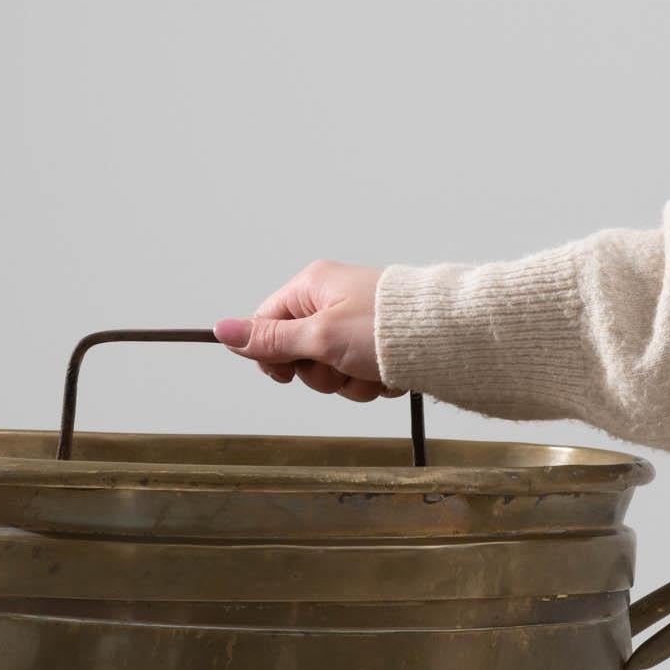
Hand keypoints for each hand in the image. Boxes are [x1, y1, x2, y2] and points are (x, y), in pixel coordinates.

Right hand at [214, 261, 400, 400]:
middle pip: (299, 353)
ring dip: (350, 382)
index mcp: (312, 287)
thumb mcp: (319, 337)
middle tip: (341, 366)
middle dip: (321, 373)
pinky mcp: (377, 346)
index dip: (273, 355)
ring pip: (330, 371)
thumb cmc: (387, 327)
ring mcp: (356, 325)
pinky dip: (371, 382)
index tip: (289, 372)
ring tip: (371, 370)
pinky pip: (358, 375)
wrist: (447, 338)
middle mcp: (332, 301)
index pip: (267, 323)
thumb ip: (270, 339)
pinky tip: (388, 375)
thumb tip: (222, 330)